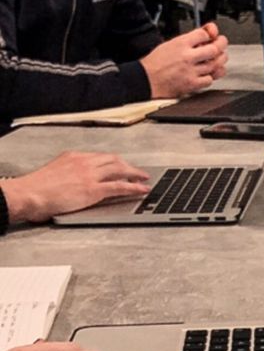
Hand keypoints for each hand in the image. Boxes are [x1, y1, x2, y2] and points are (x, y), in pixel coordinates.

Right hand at [2, 152, 150, 223]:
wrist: (30, 193)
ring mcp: (90, 175)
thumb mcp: (54, 174)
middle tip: (138, 172)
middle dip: (128, 165)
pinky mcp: (93, 189)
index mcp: (73, 156)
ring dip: (135, 174)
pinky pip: (119, 186)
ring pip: (119, 170)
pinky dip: (134, 187)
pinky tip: (142, 190)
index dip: (114, 162)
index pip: (100, 157)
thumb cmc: (37, 189)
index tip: (122, 166)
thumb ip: (68, 174)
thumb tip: (74, 182)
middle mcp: (84, 162)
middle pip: (113, 160)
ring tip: (145, 179)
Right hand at [141, 23, 227, 97]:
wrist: (147, 79)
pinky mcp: (191, 84)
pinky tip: (209, 73)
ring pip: (214, 64)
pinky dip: (211, 76)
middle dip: (221, 45)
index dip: (210, 33)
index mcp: (181, 43)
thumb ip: (187, 40)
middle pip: (214, 49)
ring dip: (220, 61)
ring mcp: (191, 71)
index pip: (203, 34)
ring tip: (219, 58)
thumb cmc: (156, 63)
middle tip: (222, 44)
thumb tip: (203, 35)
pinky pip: (209, 80)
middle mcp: (187, 56)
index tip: (212, 35)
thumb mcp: (170, 44)